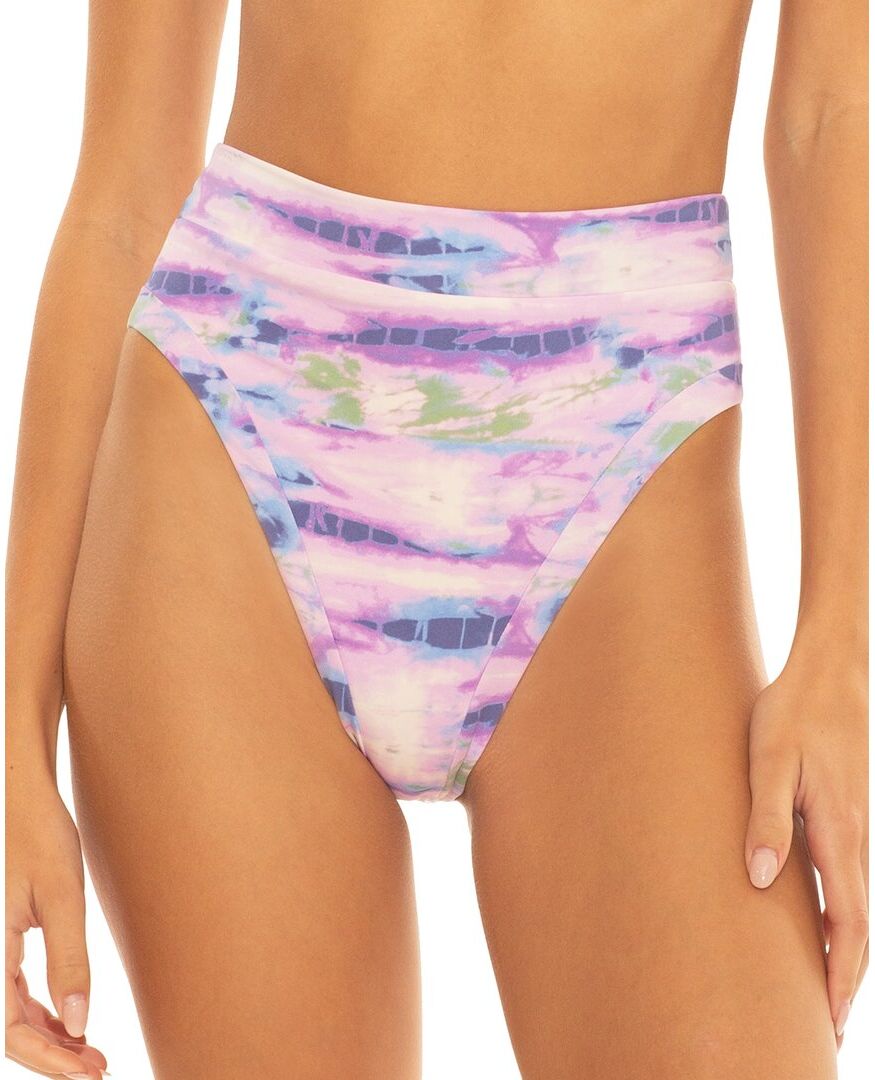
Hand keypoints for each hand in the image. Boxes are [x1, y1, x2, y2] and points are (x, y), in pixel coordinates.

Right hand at [6, 783, 107, 1076]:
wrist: (23, 798)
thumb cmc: (40, 836)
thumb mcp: (62, 897)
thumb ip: (69, 960)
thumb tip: (80, 1022)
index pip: (8, 1030)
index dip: (47, 1058)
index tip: (87, 1072)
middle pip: (8, 1027)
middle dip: (52, 1053)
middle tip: (98, 1067)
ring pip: (11, 1012)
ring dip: (49, 1035)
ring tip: (91, 1052)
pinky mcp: (2, 938)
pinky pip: (14, 990)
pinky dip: (42, 1010)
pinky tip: (72, 1019)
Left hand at [745, 641, 867, 1046]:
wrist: (828, 671)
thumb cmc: (792, 712)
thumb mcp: (768, 760)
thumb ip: (765, 818)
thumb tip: (760, 881)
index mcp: (839, 834)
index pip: (848, 926)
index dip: (838, 977)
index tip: (828, 1023)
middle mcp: (855, 838)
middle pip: (857, 927)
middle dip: (843, 980)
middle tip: (824, 1027)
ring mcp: (853, 826)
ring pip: (854, 905)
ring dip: (841, 951)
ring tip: (818, 989)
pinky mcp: (843, 813)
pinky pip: (846, 878)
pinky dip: (839, 915)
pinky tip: (818, 922)